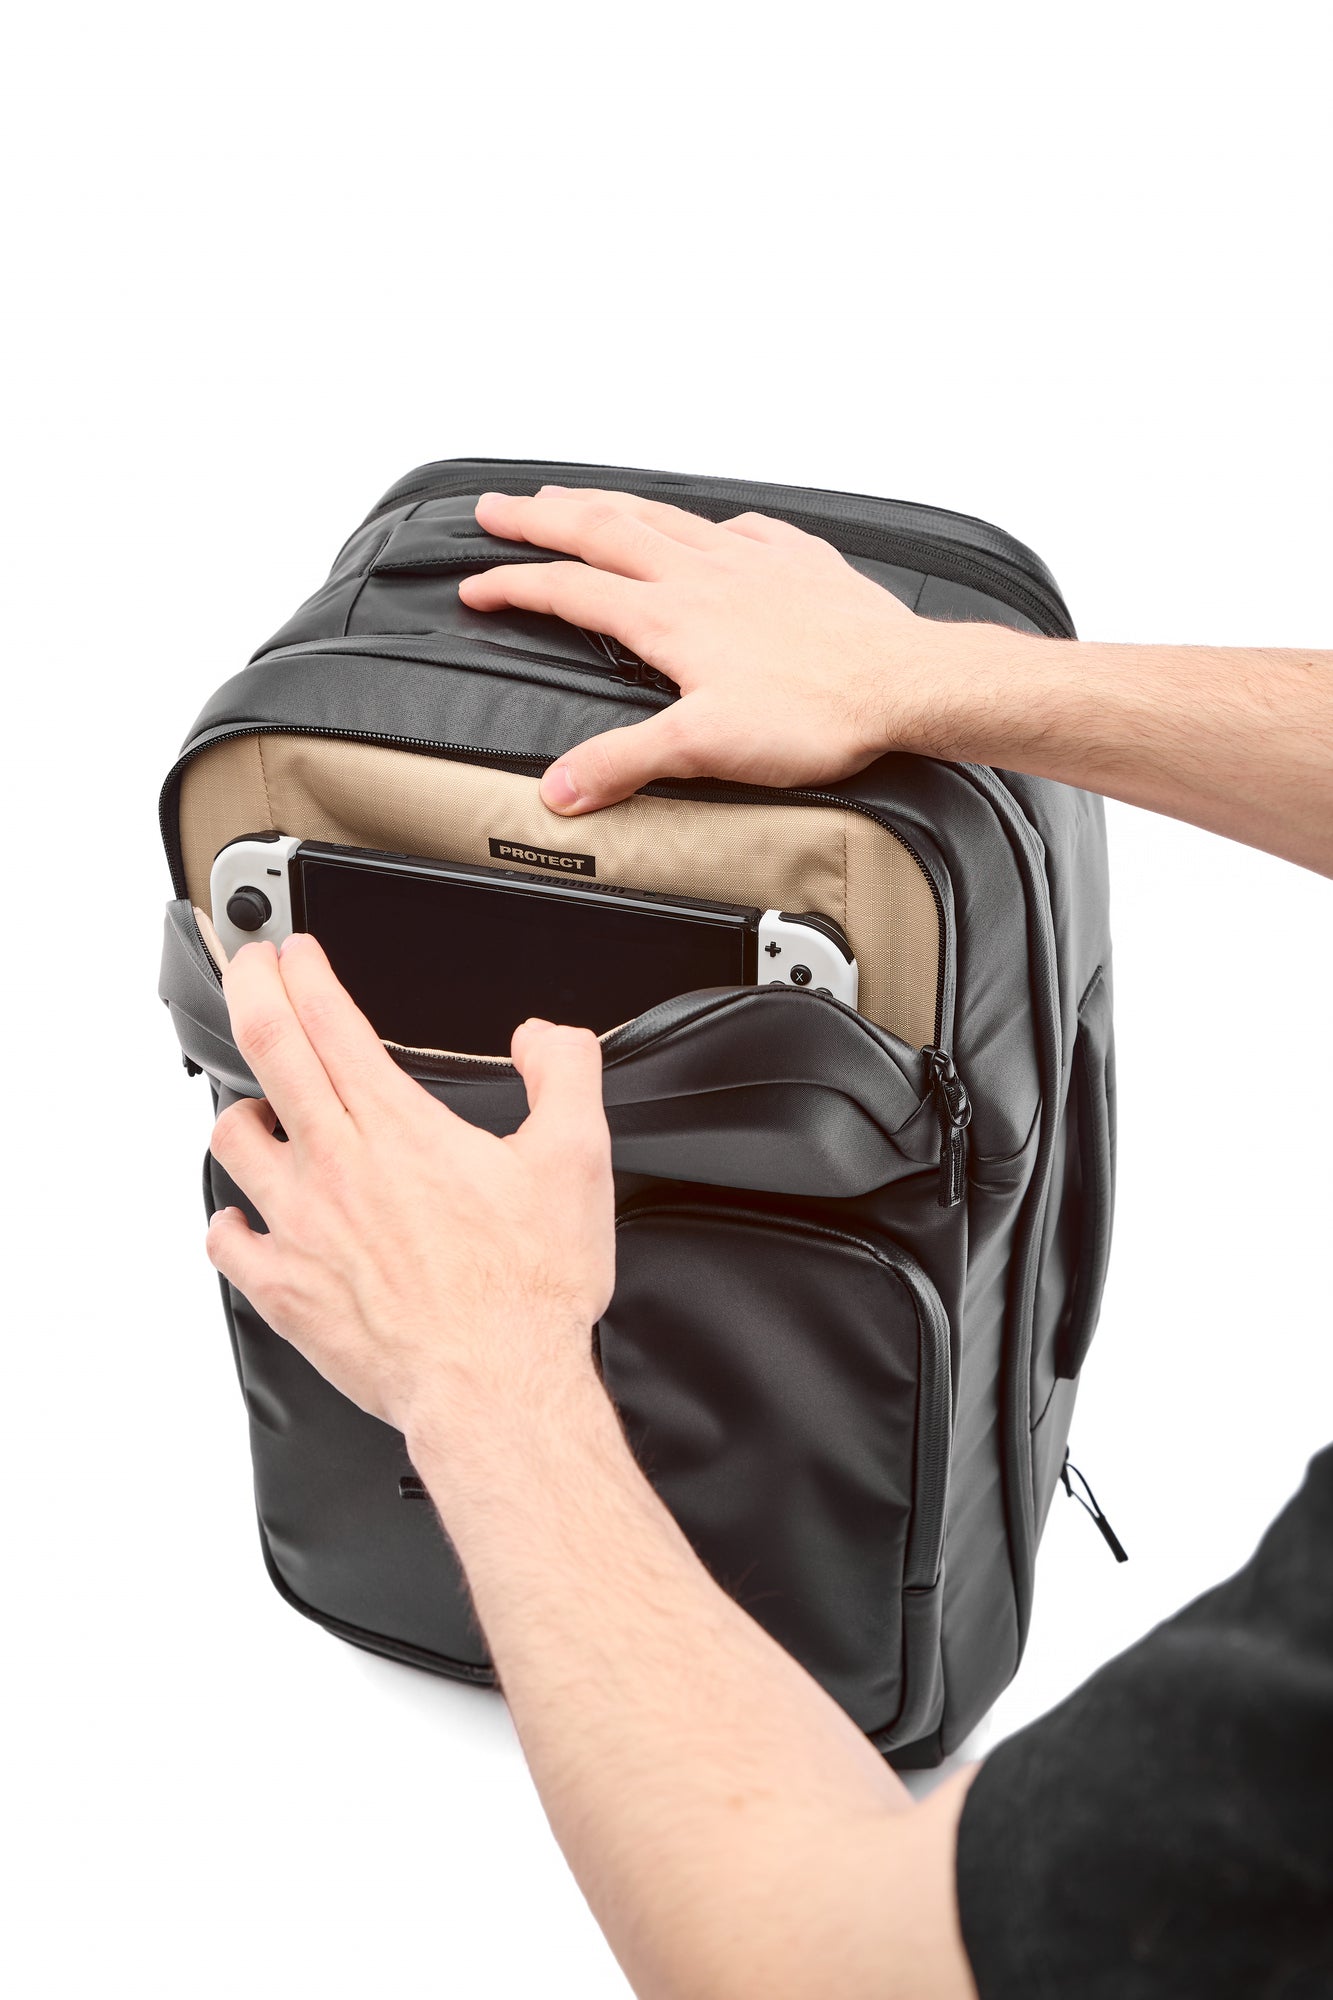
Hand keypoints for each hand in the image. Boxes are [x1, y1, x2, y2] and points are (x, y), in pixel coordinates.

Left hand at [205, 934, 614, 1458]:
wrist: (492, 1389)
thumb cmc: (527, 1291)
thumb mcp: (577, 1160)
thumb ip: (565, 1074)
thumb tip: (545, 1035)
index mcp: (398, 1128)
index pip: (329, 1020)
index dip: (304, 971)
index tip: (295, 951)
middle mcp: (336, 1166)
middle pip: (267, 1049)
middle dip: (250, 989)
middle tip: (248, 967)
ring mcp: (299, 1227)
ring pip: (233, 1138)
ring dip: (243, 1107)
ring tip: (259, 1102)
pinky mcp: (283, 1289)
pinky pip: (228, 1237)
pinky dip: (232, 1217)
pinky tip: (247, 1216)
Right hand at [459, 487, 1001, 813]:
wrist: (904, 683)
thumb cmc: (816, 713)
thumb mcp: (704, 748)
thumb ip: (624, 762)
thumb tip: (560, 788)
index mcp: (670, 616)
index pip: (569, 591)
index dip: (514, 587)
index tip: (475, 586)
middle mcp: (703, 574)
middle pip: (602, 529)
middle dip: (541, 518)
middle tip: (497, 508)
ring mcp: (752, 560)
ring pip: (663, 515)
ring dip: (609, 502)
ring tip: (576, 496)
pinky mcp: (799, 561)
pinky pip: (744, 527)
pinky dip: (711, 522)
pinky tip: (714, 526)